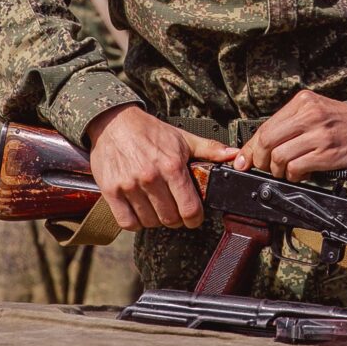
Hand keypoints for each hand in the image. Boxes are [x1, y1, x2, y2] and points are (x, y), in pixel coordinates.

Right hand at [85, 104, 237, 231]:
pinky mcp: (111, 191)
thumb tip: (234, 155)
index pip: (190, 209)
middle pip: (170, 219)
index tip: (193, 216)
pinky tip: (139, 210)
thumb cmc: (149, 131)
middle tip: (174, 209)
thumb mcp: (183, 138)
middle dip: (176, 218)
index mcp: (172, 165)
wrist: (114, 122)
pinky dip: (135, 222)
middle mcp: (150, 177)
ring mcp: (129, 185)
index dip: (195, 218)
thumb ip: (210, 150)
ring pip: (149, 222)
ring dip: (155, 219)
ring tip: (156, 206)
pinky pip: (128, 222)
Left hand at [235, 89, 346, 181]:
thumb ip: (288, 126)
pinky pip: (296, 168)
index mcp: (303, 102)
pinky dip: (294, 176)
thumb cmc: (343, 124)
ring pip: (279, 157)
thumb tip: (257, 147)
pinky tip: (301, 174)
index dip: (251, 147)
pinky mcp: (327, 153)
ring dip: (278, 171)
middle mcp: (310, 114)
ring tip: (288, 172)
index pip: (265, 126)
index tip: (243, 160)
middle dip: (261, 161)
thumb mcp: (315, 114)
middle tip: (266, 168)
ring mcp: (319, 133)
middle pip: (267, 141)